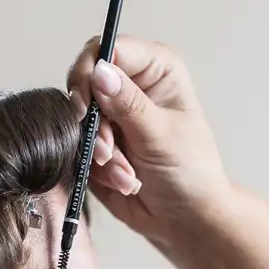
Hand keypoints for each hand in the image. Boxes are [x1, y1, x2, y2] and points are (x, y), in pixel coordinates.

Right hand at [66, 35, 229, 241]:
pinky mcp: (97, 141)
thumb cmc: (191, 175)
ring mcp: (111, 114)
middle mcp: (131, 85)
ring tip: (128, 175)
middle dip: (93, 124)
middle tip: (107, 150)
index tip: (86, 106)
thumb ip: (128, 104)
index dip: (90, 73)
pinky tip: (126, 181)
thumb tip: (99, 70)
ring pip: (78, 119)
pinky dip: (98, 169)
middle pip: (84, 82)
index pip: (108, 48)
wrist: (186, 220)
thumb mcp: (161, 136)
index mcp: (155, 69)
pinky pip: (78, 146)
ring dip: (99, 152)